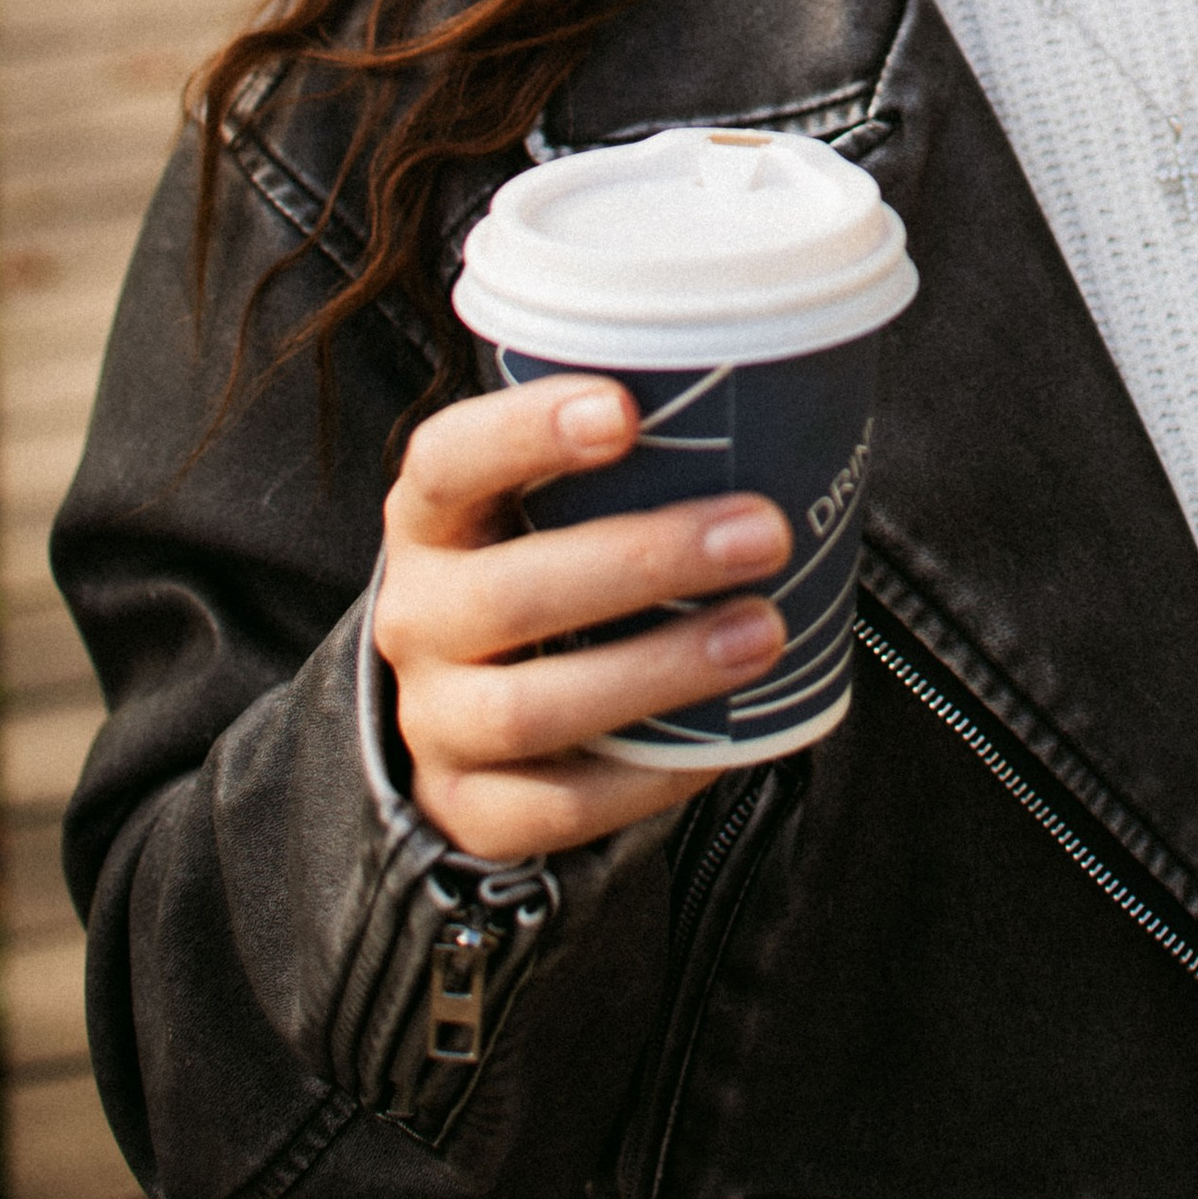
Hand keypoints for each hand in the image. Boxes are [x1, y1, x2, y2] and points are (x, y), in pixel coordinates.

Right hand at [374, 376, 791, 859]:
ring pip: (529, 709)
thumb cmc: (548, 562)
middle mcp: (416, 616)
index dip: (525, 433)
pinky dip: (647, 779)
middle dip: (644, 562)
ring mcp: (434, 720)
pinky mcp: (471, 807)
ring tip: (764, 632)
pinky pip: (557, 808)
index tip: (627, 410)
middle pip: (507, 595)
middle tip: (763, 532)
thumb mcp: (552, 503)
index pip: (447, 462)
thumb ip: (627, 458)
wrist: (472, 702)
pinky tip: (726, 742)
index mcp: (431, 518)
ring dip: (658, 670)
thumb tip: (781, 390)